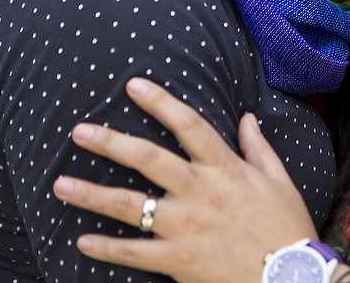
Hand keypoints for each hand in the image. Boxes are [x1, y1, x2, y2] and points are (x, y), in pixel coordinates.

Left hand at [53, 77, 318, 282]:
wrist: (289, 276)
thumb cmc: (287, 227)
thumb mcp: (279, 180)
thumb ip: (258, 147)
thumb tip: (247, 117)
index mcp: (225, 169)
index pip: (188, 125)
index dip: (160, 102)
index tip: (133, 85)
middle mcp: (200, 192)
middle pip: (147, 159)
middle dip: (110, 142)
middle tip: (79, 131)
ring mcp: (185, 226)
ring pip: (129, 206)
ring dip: (91, 193)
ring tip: (60, 185)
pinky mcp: (177, 260)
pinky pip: (133, 252)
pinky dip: (106, 247)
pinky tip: (82, 240)